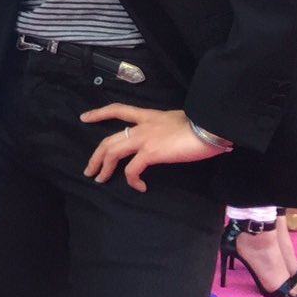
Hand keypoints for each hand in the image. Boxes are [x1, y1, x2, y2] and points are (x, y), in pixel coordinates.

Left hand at [80, 105, 224, 191]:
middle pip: (109, 140)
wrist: (212, 126)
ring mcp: (144, 139)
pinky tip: (139, 187)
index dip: (99, 113)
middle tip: (89, 170)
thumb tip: (171, 139)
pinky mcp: (150, 152)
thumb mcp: (180, 122)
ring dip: (103, 168)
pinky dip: (132, 180)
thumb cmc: (204, 124)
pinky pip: (132, 169)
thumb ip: (168, 129)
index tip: (84, 117)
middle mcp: (142, 126)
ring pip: (112, 153)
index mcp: (149, 116)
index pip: (119, 110)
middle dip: (96, 156)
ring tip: (100, 180)